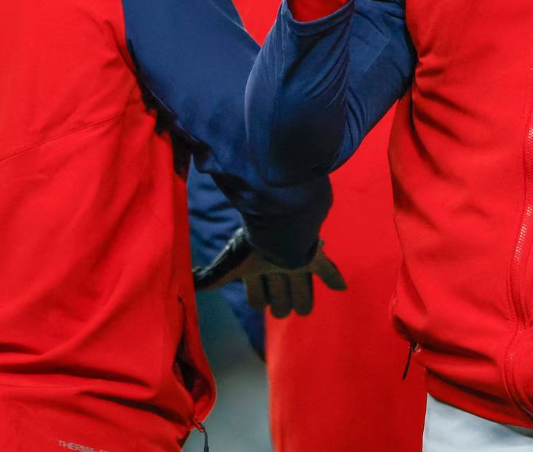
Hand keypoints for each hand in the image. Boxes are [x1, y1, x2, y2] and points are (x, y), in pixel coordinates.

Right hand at [193, 227, 346, 317]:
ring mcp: (296, 260)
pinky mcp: (314, 254)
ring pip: (302, 286)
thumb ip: (209, 279)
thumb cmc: (253, 246)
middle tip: (281, 306)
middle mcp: (276, 265)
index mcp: (256, 268)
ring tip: (303, 308)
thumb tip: (190, 287)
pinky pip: (326, 268)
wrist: (278, 223)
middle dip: (280, 301)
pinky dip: (334, 277)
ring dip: (303, 296)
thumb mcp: (229, 265)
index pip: (256, 296)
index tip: (261, 301)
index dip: (259, 301)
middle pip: (280, 294)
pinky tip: (341, 287)